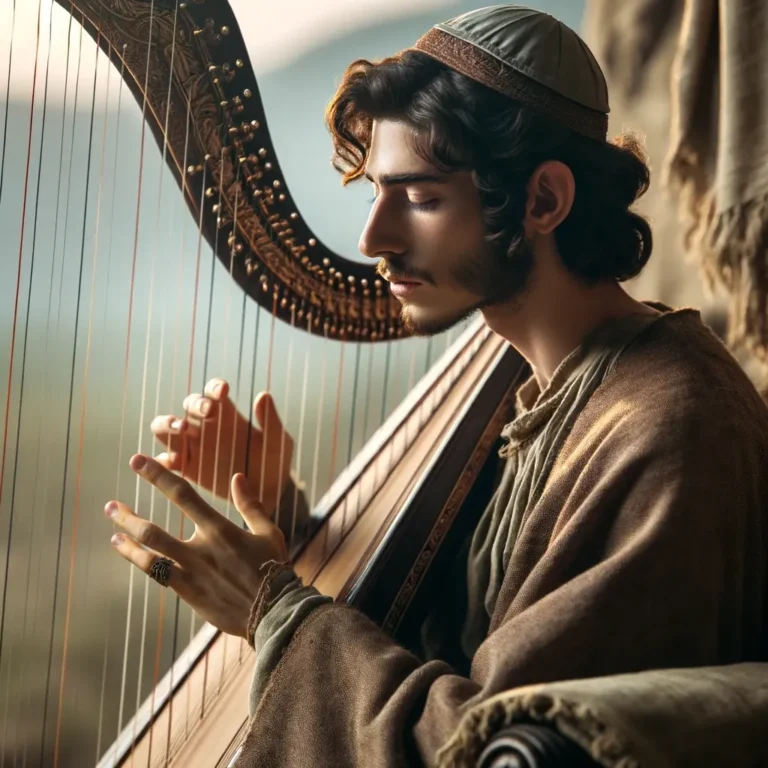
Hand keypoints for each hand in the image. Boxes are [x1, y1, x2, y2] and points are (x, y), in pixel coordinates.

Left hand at [106, 454, 287, 637]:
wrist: (274, 610)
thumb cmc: (273, 568)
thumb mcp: (269, 532)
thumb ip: (250, 504)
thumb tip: (237, 476)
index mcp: (220, 529)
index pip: (182, 495)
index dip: (157, 476)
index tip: (137, 461)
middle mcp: (201, 549)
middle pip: (153, 529)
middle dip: (128, 516)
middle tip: (110, 506)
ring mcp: (191, 572)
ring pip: (149, 554)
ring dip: (127, 539)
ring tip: (113, 530)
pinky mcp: (188, 592)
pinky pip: (156, 574)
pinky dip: (138, 560)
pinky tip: (126, 551)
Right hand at [151, 379, 292, 516]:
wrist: (270, 494)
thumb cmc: (275, 462)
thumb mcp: (278, 441)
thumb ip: (271, 421)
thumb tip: (263, 396)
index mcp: (228, 414)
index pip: (213, 392)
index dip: (214, 388)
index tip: (223, 391)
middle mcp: (207, 426)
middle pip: (188, 404)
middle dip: (195, 403)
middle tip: (208, 412)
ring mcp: (194, 447)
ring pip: (165, 427)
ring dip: (168, 423)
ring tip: (182, 429)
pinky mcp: (187, 469)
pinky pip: (165, 460)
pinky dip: (162, 458)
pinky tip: (173, 460)